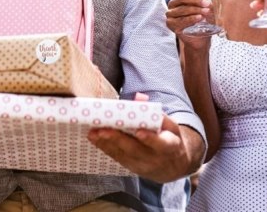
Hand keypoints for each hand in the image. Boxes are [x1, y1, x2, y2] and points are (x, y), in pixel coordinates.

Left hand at [87, 115, 203, 181]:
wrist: (173, 164)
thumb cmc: (168, 136)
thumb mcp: (169, 124)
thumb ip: (155, 112)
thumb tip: (140, 98)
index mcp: (170, 145)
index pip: (161, 144)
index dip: (150, 138)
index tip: (138, 132)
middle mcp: (156, 158)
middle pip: (136, 150)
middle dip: (118, 139)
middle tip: (102, 130)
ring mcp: (144, 165)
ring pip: (124, 155)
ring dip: (106, 144)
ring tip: (93, 133)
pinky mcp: (133, 168)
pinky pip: (118, 158)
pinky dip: (105, 148)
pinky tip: (95, 139)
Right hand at [166, 0, 214, 46]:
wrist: (201, 38)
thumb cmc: (204, 20)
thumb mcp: (208, 8)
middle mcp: (173, 3)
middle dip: (196, 0)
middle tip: (207, 3)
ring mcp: (170, 13)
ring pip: (182, 9)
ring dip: (195, 10)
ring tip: (206, 11)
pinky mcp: (170, 23)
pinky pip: (181, 20)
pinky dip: (191, 19)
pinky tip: (199, 18)